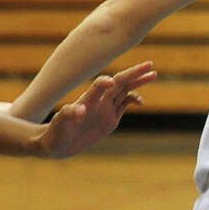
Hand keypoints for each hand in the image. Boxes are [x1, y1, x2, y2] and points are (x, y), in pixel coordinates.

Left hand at [39, 61, 156, 158]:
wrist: (56, 144)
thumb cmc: (54, 134)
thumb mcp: (59, 126)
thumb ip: (68, 116)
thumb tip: (79, 109)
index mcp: (88, 101)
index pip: (100, 86)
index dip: (106, 82)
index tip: (111, 82)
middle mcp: (99, 101)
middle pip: (119, 82)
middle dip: (134, 73)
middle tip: (149, 64)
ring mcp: (105, 108)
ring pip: (125, 90)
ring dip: (138, 81)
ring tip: (153, 74)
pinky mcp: (110, 117)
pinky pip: (125, 104)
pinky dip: (134, 99)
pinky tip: (141, 101)